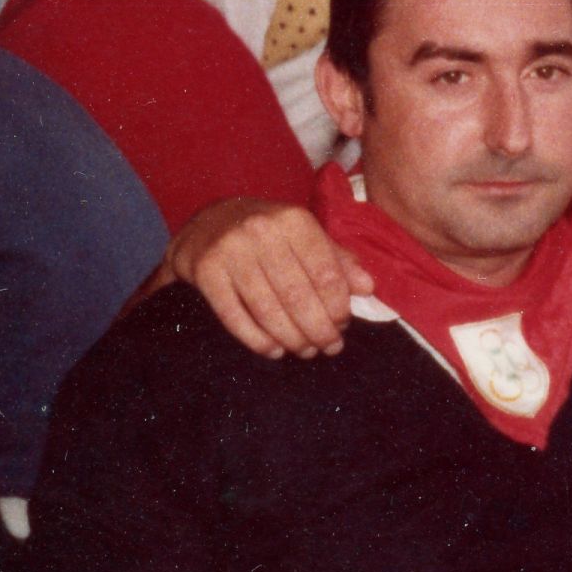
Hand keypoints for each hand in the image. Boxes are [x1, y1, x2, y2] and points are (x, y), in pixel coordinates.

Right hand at [171, 197, 370, 358]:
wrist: (208, 222)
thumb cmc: (269, 234)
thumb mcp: (305, 236)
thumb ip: (338, 260)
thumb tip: (368, 288)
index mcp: (293, 220)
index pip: (326, 274)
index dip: (338, 307)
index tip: (343, 326)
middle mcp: (260, 231)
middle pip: (298, 296)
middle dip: (318, 329)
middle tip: (328, 347)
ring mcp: (229, 250)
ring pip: (267, 309)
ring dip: (291, 338)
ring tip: (305, 350)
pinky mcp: (204, 271)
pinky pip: (234, 315)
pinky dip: (257, 339)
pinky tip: (274, 350)